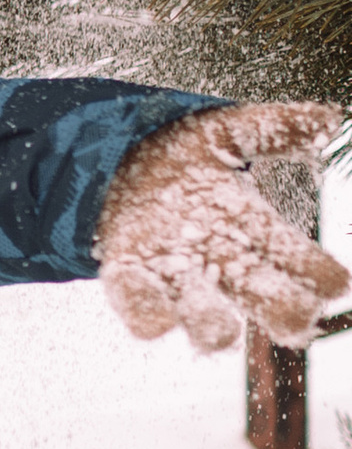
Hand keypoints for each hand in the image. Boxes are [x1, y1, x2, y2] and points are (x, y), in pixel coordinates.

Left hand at [98, 102, 348, 351]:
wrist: (118, 159)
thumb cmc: (186, 154)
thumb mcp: (233, 130)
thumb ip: (280, 127)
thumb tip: (332, 118)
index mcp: (255, 228)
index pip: (305, 264)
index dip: (322, 276)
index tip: (333, 282)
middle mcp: (222, 260)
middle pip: (267, 299)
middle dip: (285, 310)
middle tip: (296, 315)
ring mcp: (175, 272)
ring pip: (204, 317)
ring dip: (213, 325)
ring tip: (224, 331)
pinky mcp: (128, 273)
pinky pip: (139, 306)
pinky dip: (148, 316)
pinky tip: (157, 321)